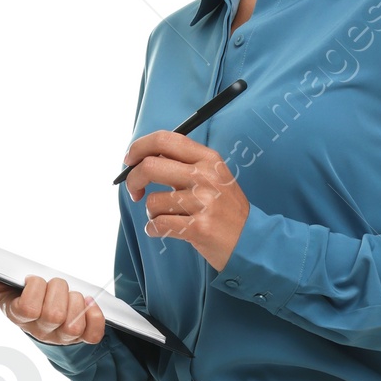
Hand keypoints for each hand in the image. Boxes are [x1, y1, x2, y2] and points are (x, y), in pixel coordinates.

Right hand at [0, 257, 104, 344]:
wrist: (45, 326)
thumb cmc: (21, 299)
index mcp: (18, 316)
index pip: (28, 307)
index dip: (35, 290)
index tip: (33, 280)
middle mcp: (39, 330)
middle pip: (54, 313)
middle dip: (58, 291)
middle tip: (55, 285)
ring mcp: (62, 337)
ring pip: (74, 322)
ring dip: (76, 302)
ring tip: (71, 295)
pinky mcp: (83, 339)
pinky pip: (94, 332)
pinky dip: (95, 317)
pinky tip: (88, 306)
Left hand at [121, 130, 248, 270]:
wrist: (251, 240)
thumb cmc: (225, 209)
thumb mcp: (213, 176)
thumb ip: (184, 164)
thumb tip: (144, 157)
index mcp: (207, 159)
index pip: (164, 140)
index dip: (139, 147)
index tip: (129, 160)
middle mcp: (205, 176)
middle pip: (149, 167)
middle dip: (132, 180)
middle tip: (134, 191)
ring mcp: (203, 202)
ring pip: (152, 201)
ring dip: (152, 212)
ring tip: (166, 217)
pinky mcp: (198, 228)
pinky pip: (158, 225)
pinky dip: (154, 229)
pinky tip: (163, 230)